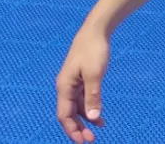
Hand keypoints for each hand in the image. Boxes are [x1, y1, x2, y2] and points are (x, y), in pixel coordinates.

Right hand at [55, 23, 109, 142]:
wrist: (95, 31)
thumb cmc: (93, 50)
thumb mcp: (95, 74)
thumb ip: (93, 96)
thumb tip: (92, 117)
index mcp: (64, 87)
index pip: (64, 115)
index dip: (72, 130)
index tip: (82, 141)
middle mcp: (66, 87)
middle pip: (69, 114)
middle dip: (78, 128)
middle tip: (91, 140)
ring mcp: (73, 83)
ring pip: (76, 107)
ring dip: (85, 119)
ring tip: (98, 130)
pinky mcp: (81, 79)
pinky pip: (83, 99)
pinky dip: (90, 108)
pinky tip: (99, 116)